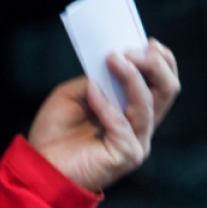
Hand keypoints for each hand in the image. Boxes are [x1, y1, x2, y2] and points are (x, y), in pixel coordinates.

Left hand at [27, 38, 179, 191]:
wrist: (38, 165)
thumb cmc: (55, 132)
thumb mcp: (75, 94)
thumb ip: (98, 79)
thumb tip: (115, 59)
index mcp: (133, 109)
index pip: (162, 81)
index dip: (160, 59)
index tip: (146, 42)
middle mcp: (140, 125)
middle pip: (167, 89)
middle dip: (154, 64)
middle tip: (132, 49)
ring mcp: (136, 141)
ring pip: (148, 103)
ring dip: (131, 77)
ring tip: (113, 59)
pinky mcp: (127, 155)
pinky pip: (123, 125)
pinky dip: (107, 106)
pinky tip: (92, 93)